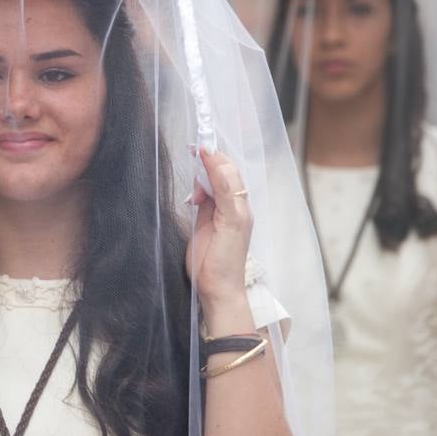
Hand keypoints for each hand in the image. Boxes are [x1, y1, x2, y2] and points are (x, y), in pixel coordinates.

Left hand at [185, 149, 252, 314]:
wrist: (220, 290)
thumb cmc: (211, 263)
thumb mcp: (204, 226)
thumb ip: (205, 205)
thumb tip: (198, 187)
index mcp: (234, 209)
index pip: (228, 176)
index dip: (213, 160)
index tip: (196, 148)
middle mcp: (242, 209)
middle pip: (231, 171)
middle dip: (213, 155)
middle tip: (194, 144)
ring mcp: (241, 214)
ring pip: (231, 176)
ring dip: (214, 159)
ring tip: (198, 147)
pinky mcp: (236, 220)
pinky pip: (229, 189)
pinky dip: (218, 171)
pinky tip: (207, 158)